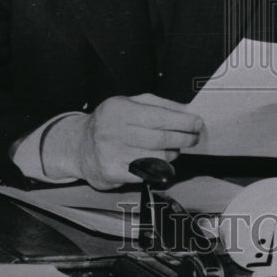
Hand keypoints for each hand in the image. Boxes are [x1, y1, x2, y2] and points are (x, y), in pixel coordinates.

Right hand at [41, 94, 203, 189]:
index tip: (197, 123)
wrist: (79, 146)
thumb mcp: (129, 103)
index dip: (182, 121)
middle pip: (160, 138)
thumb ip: (158, 104)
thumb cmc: (111, 122)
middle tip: (193, 138)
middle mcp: (113, 131)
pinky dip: (160, 169)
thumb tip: (186, 110)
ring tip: (176, 149)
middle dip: (183, 138)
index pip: (159, 117)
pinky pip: (146, 174)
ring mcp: (112, 154)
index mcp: (119, 110)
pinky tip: (162, 163)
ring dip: (173, 154)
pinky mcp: (112, 174)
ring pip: (157, 158)